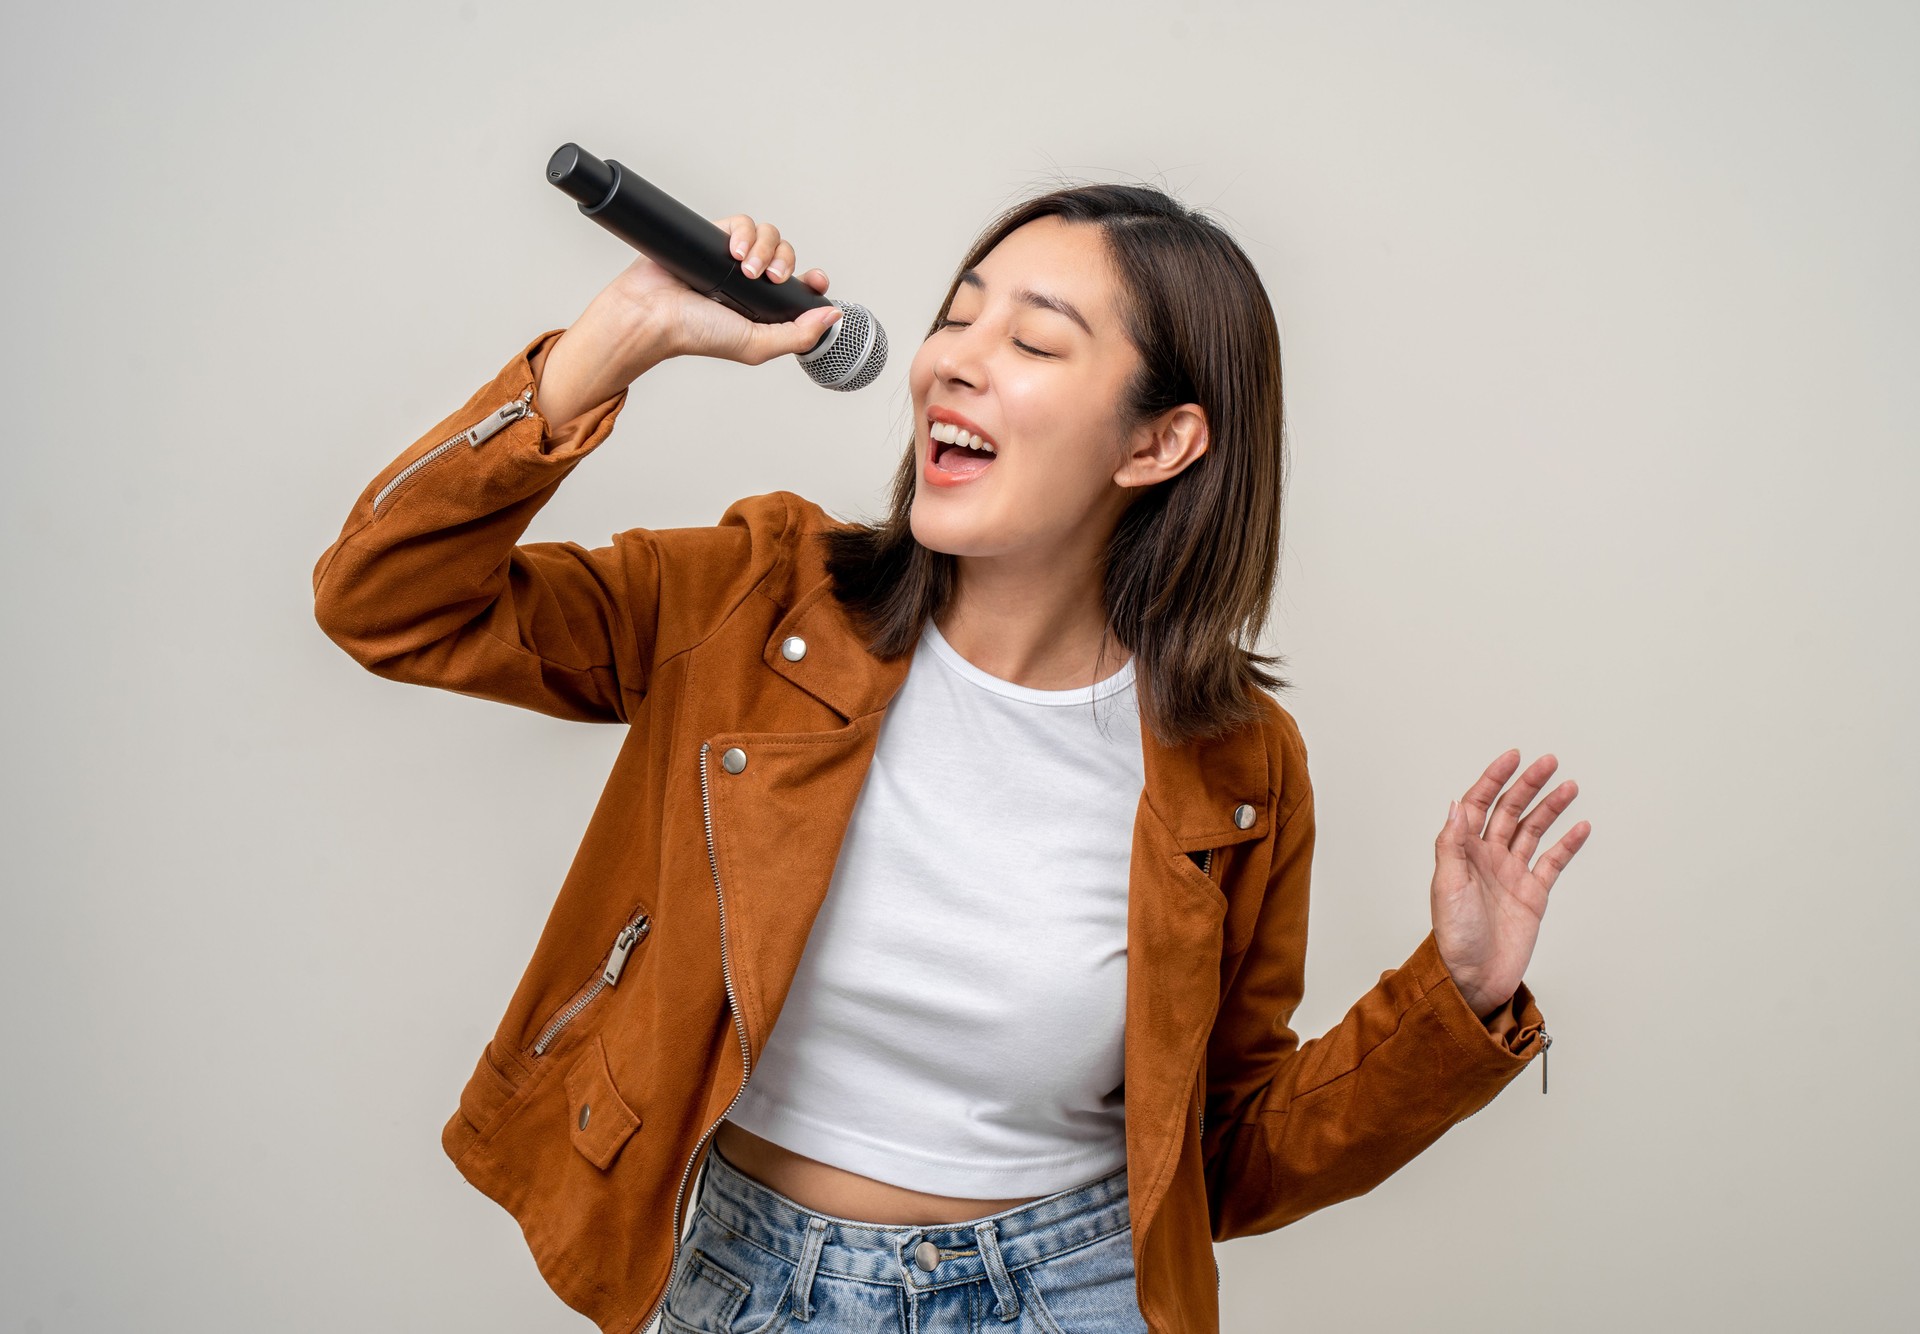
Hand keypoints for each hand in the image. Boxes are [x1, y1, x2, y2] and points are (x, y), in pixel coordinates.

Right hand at [536, 213, 843, 424]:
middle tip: (772, 279)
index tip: (816, 280)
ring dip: (766, 249)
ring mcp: (733, 259)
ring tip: (745, 267)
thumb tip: (834, 316)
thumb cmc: (697, 334)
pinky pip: (744, 223)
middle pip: (788, 256)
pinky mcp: (715, 238)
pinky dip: (745, 233)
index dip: (813, 281)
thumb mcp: (757, 345)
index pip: (801, 287)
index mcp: (764, 308)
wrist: (653, 313)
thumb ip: (798, 336)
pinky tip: (734, 251)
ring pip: (770, 236)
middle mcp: (751, 283)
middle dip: (786, 263)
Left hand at [1430, 749, 1590, 1016]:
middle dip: (1528, 785)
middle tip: (1547, 762)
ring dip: (1549, 808)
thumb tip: (1456, 805)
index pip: (1479, 804)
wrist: (1473, 978)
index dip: (1494, 779)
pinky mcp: (1532, 894)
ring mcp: (1512, 874)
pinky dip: (1567, 844)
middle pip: (1510, 811)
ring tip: (1568, 785)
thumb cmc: (1454, 936)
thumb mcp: (1447, 886)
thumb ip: (1452, 844)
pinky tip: (1580, 826)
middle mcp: (1488, 858)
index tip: (1512, 757)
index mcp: (1463, 852)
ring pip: (1533, 830)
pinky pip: (1552, 862)